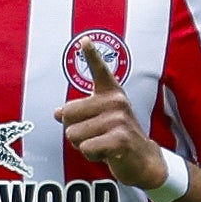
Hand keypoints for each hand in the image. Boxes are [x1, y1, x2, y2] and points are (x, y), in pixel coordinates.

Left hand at [57, 41, 166, 189]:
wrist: (143, 161)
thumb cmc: (116, 138)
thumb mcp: (99, 120)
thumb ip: (78, 113)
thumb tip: (57, 113)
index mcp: (111, 94)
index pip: (100, 70)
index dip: (92, 54)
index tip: (85, 40)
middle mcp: (116, 102)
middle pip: (68, 116)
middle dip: (74, 132)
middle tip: (95, 136)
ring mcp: (119, 120)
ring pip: (73, 135)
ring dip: (83, 146)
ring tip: (102, 144)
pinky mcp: (120, 140)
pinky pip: (85, 148)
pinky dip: (91, 156)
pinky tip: (107, 154)